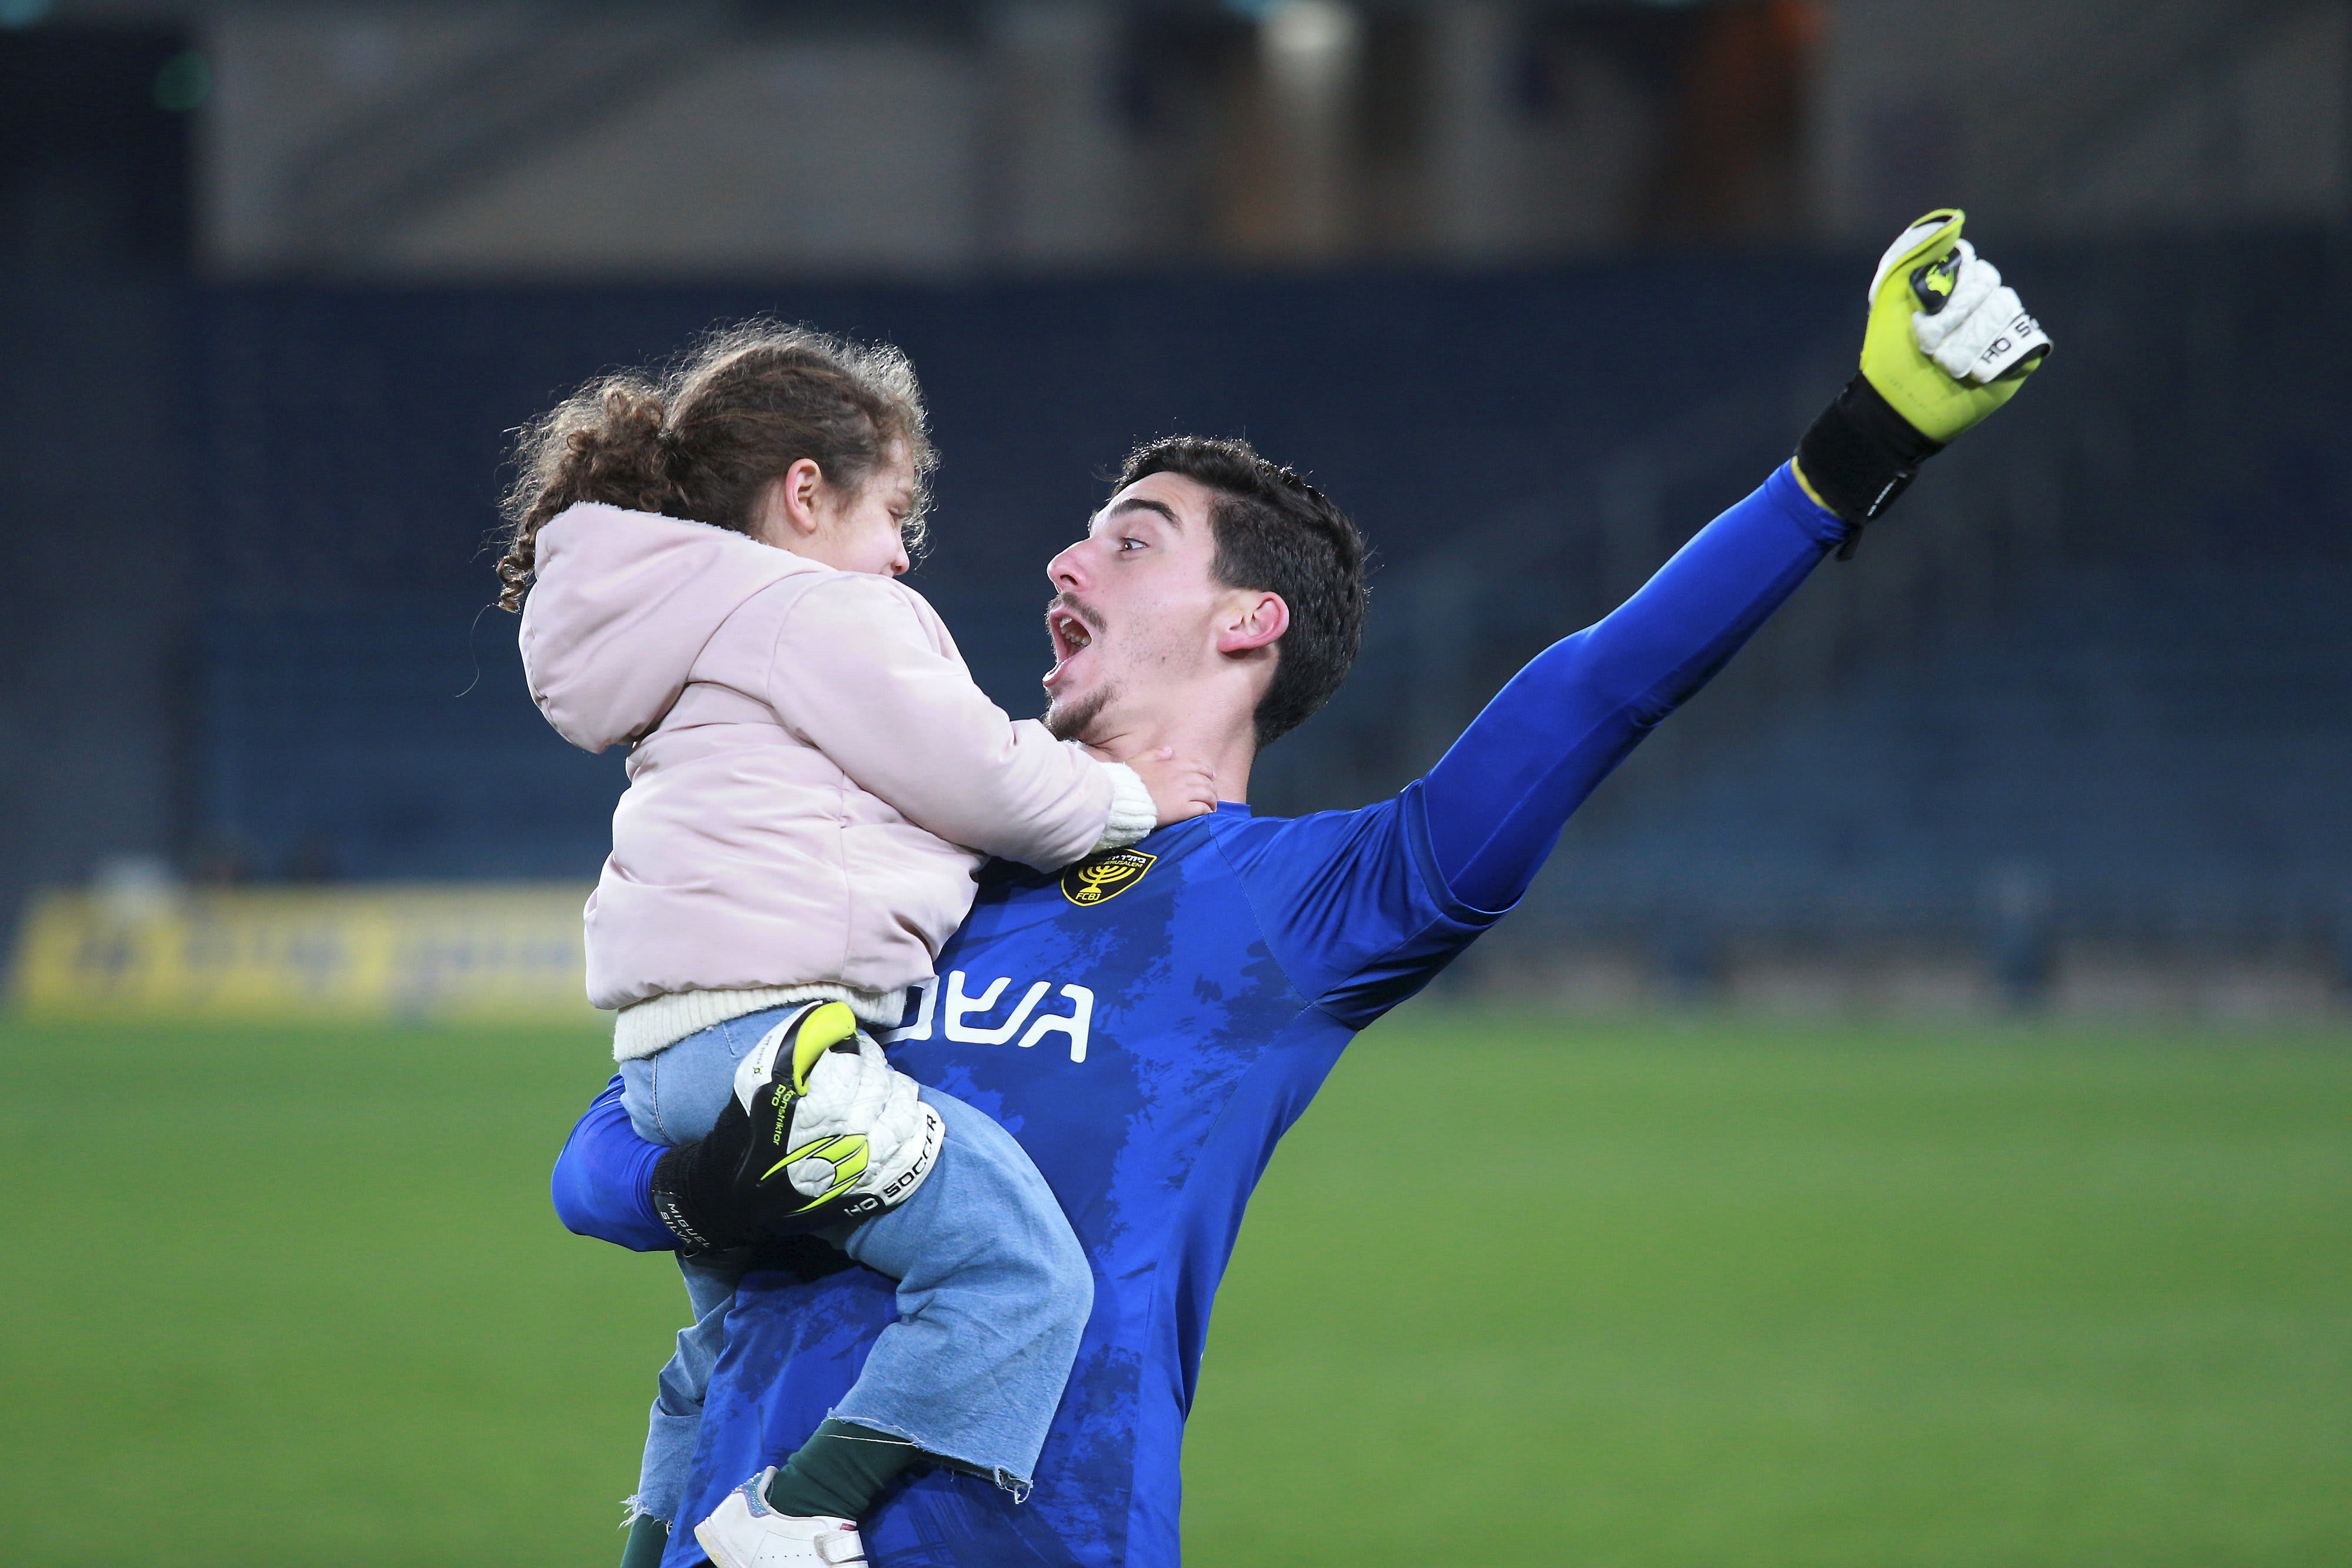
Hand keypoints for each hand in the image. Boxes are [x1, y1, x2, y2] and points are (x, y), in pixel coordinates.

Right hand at [1125, 746, 1218, 827]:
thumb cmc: (1127, 781)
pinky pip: (1202, 808)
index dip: (1207, 771)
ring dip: (1212, 801)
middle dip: (1211, 788)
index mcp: (1172, 765)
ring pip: (1207, 794)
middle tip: (1212, 796)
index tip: (1211, 777)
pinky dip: (1207, 811)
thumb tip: (1170, 750)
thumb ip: (1155, 754)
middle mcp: (1181, 777)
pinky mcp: (1182, 810)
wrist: (1123, 799)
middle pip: (1205, 781)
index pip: (1197, 766)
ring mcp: (1183, 793)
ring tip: (1212, 807)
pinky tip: (1207, 815)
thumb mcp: (1138, 761)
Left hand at [1795, 208, 2050, 537]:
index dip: (1949, 289)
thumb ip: (1917, 250)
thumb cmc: (1888, 351)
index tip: (1921, 312)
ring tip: (1946, 364)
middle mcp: (1981, 303)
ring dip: (1970, 341)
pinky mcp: (2017, 358)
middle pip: (1991, 285)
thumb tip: (1957, 219)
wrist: (1896, 405)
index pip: (1970, 264)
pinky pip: (2027, 339)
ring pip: (2007, 312)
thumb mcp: (1892, 293)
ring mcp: (2001, 329)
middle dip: (1956, 318)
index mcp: (1954, 285)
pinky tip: (1973, 372)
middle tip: (1928, 345)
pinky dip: (1997, 356)